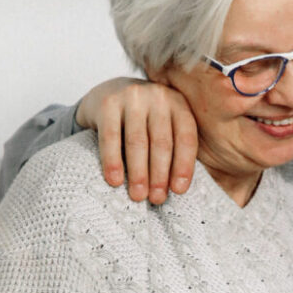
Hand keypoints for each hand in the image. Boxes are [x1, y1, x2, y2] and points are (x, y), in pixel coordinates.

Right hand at [75, 78, 198, 203]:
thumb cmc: (145, 121)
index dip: (183, 166)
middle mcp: (158, 96)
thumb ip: (178, 148)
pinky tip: (114, 181)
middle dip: (159, 175)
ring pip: (137, 141)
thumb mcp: (167, 125)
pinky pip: (111, 137)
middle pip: (161, 142)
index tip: (178, 191)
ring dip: (138, 173)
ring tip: (138, 196)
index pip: (185, 138)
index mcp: (179, 104)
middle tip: (156, 199)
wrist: (109, 93)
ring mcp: (132, 96)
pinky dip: (112, 161)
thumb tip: (182, 190)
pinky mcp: (107, 102)